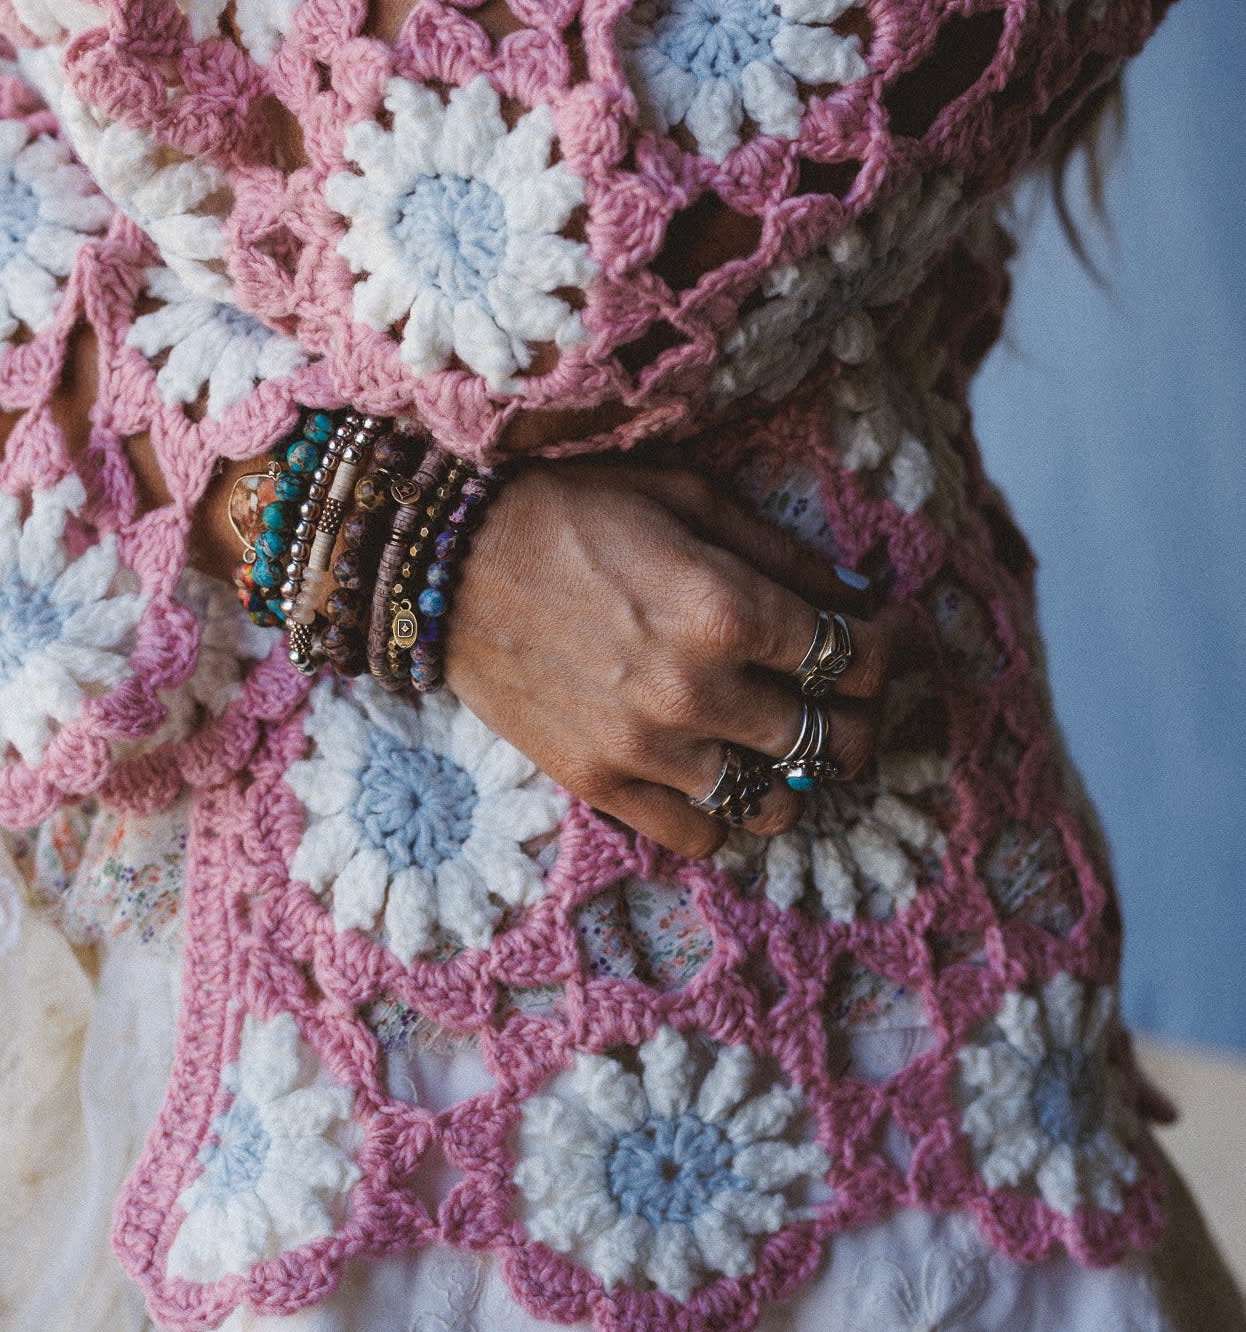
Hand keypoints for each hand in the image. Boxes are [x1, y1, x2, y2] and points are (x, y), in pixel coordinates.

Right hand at [444, 458, 908, 857]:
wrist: (442, 560)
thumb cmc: (566, 509)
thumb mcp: (684, 497)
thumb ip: (778, 552)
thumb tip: (854, 592)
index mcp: (728, 609)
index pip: (858, 657)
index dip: (888, 646)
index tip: (882, 634)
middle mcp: (699, 690)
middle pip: (833, 739)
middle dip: (856, 715)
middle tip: (844, 693)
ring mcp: (648, 748)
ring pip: (778, 802)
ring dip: (797, 774)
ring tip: (784, 741)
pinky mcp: (600, 783)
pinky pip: (700, 834)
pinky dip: (727, 815)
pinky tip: (721, 773)